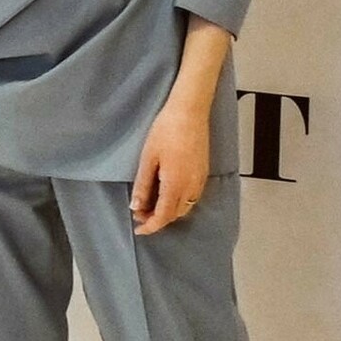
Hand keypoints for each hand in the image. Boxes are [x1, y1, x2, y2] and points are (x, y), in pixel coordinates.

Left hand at [130, 100, 209, 234]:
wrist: (190, 112)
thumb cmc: (166, 131)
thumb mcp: (148, 158)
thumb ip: (143, 185)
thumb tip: (136, 206)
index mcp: (175, 184)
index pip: (163, 216)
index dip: (150, 226)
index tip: (139, 229)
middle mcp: (191, 186)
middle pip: (175, 215)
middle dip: (157, 219)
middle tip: (140, 212)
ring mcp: (200, 180)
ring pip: (185, 207)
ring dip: (169, 211)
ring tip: (152, 203)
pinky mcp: (204, 172)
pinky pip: (192, 197)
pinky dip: (179, 202)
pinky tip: (168, 192)